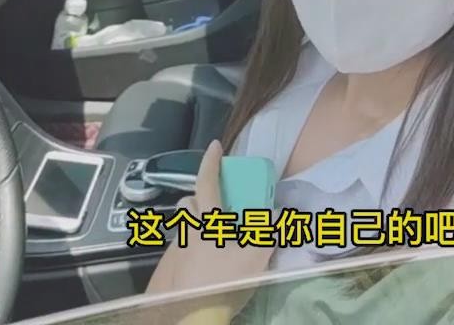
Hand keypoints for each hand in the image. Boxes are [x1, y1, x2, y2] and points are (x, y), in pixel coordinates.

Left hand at [145, 141, 274, 300]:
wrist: (196, 316)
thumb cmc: (224, 282)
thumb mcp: (255, 257)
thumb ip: (268, 232)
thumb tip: (277, 212)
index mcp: (207, 221)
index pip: (206, 182)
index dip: (211, 161)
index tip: (215, 145)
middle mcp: (189, 230)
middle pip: (189, 202)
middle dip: (201, 195)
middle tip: (221, 200)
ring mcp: (179, 249)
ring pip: (186, 224)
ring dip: (198, 219)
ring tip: (219, 230)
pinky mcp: (176, 268)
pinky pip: (185, 243)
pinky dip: (197, 241)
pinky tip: (211, 256)